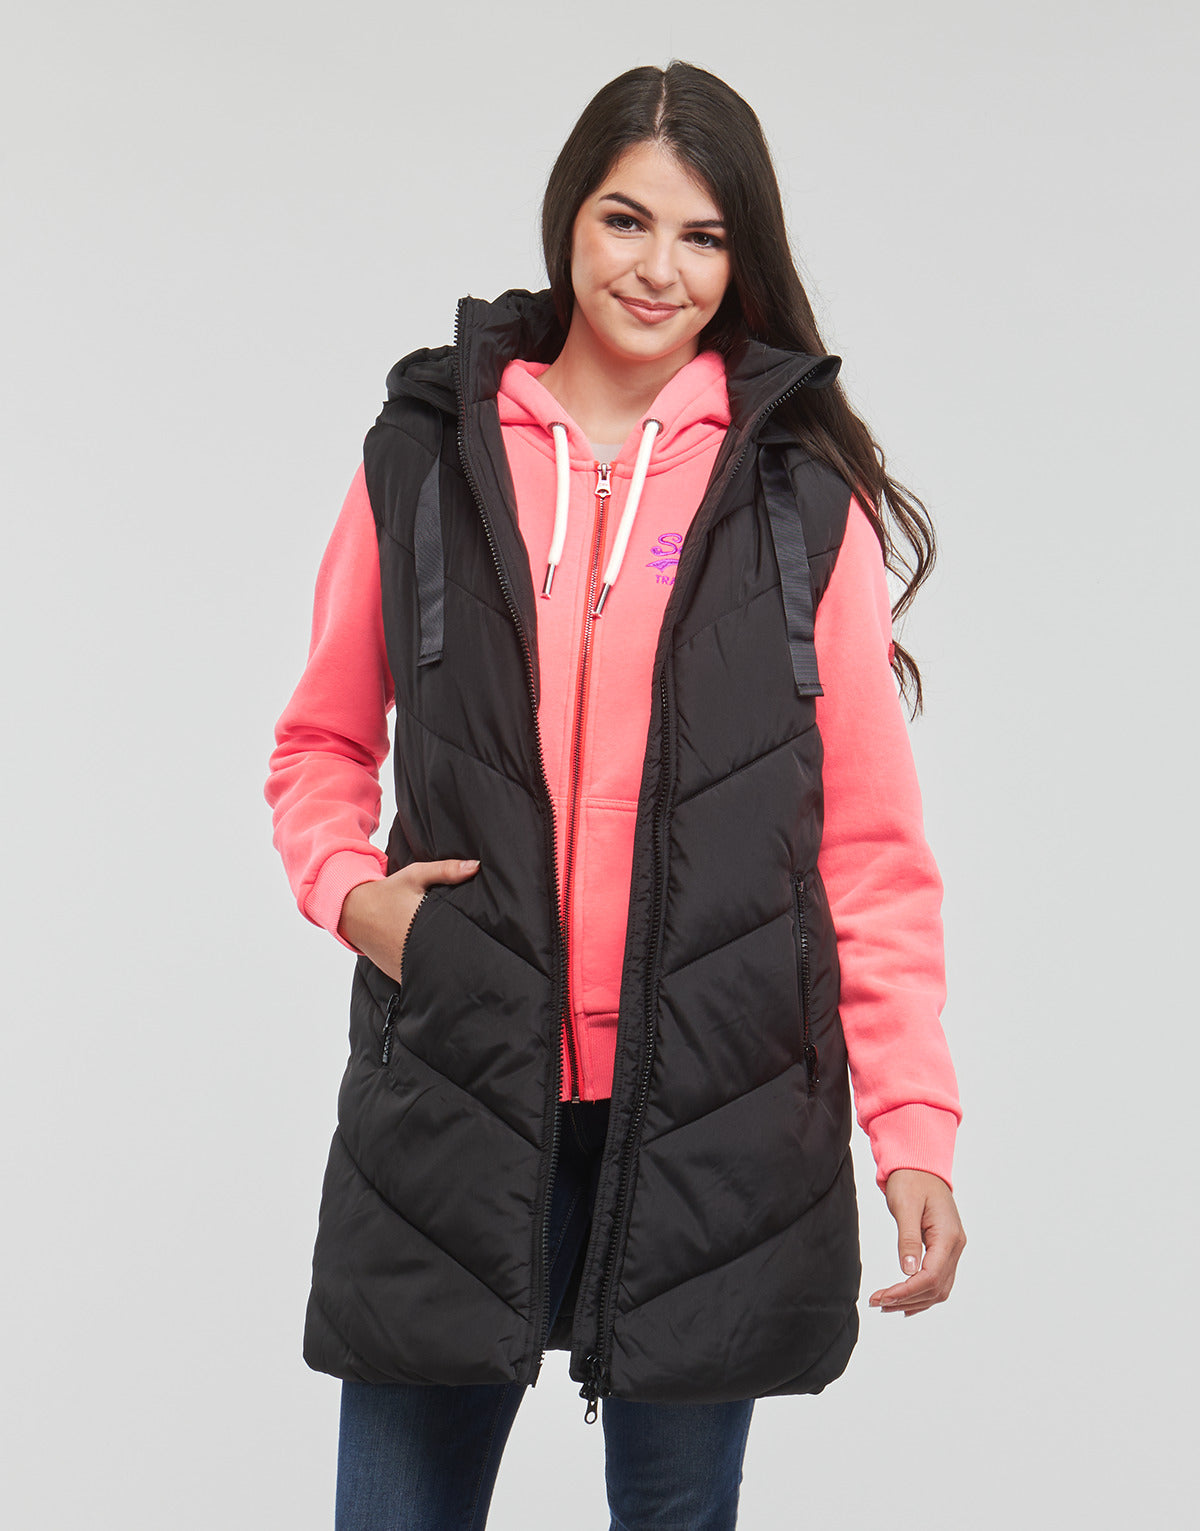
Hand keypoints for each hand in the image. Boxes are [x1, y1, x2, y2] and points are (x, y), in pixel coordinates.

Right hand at [338, 857, 480, 984]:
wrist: (354, 912)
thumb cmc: (388, 892)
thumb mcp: (415, 876)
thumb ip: (446, 871)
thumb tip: (476, 866)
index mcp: (420, 925)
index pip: (454, 939)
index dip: (471, 943)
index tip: (482, 943)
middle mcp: (412, 950)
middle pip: (447, 960)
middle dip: (462, 956)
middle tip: (475, 952)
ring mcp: (404, 966)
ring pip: (435, 973)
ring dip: (446, 968)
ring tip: (460, 962)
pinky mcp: (398, 975)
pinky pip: (420, 979)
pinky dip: (430, 974)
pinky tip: (440, 967)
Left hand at [868, 1169, 965, 1316]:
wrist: (920, 1165)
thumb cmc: (911, 1180)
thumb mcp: (905, 1206)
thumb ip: (908, 1239)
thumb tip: (908, 1271)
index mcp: (948, 1236)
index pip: (931, 1276)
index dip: (907, 1291)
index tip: (883, 1296)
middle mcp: (955, 1246)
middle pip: (936, 1287)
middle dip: (907, 1299)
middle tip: (878, 1302)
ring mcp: (953, 1248)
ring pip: (939, 1288)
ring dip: (913, 1300)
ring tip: (885, 1304)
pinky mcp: (945, 1249)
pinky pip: (938, 1279)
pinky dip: (922, 1294)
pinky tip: (905, 1303)